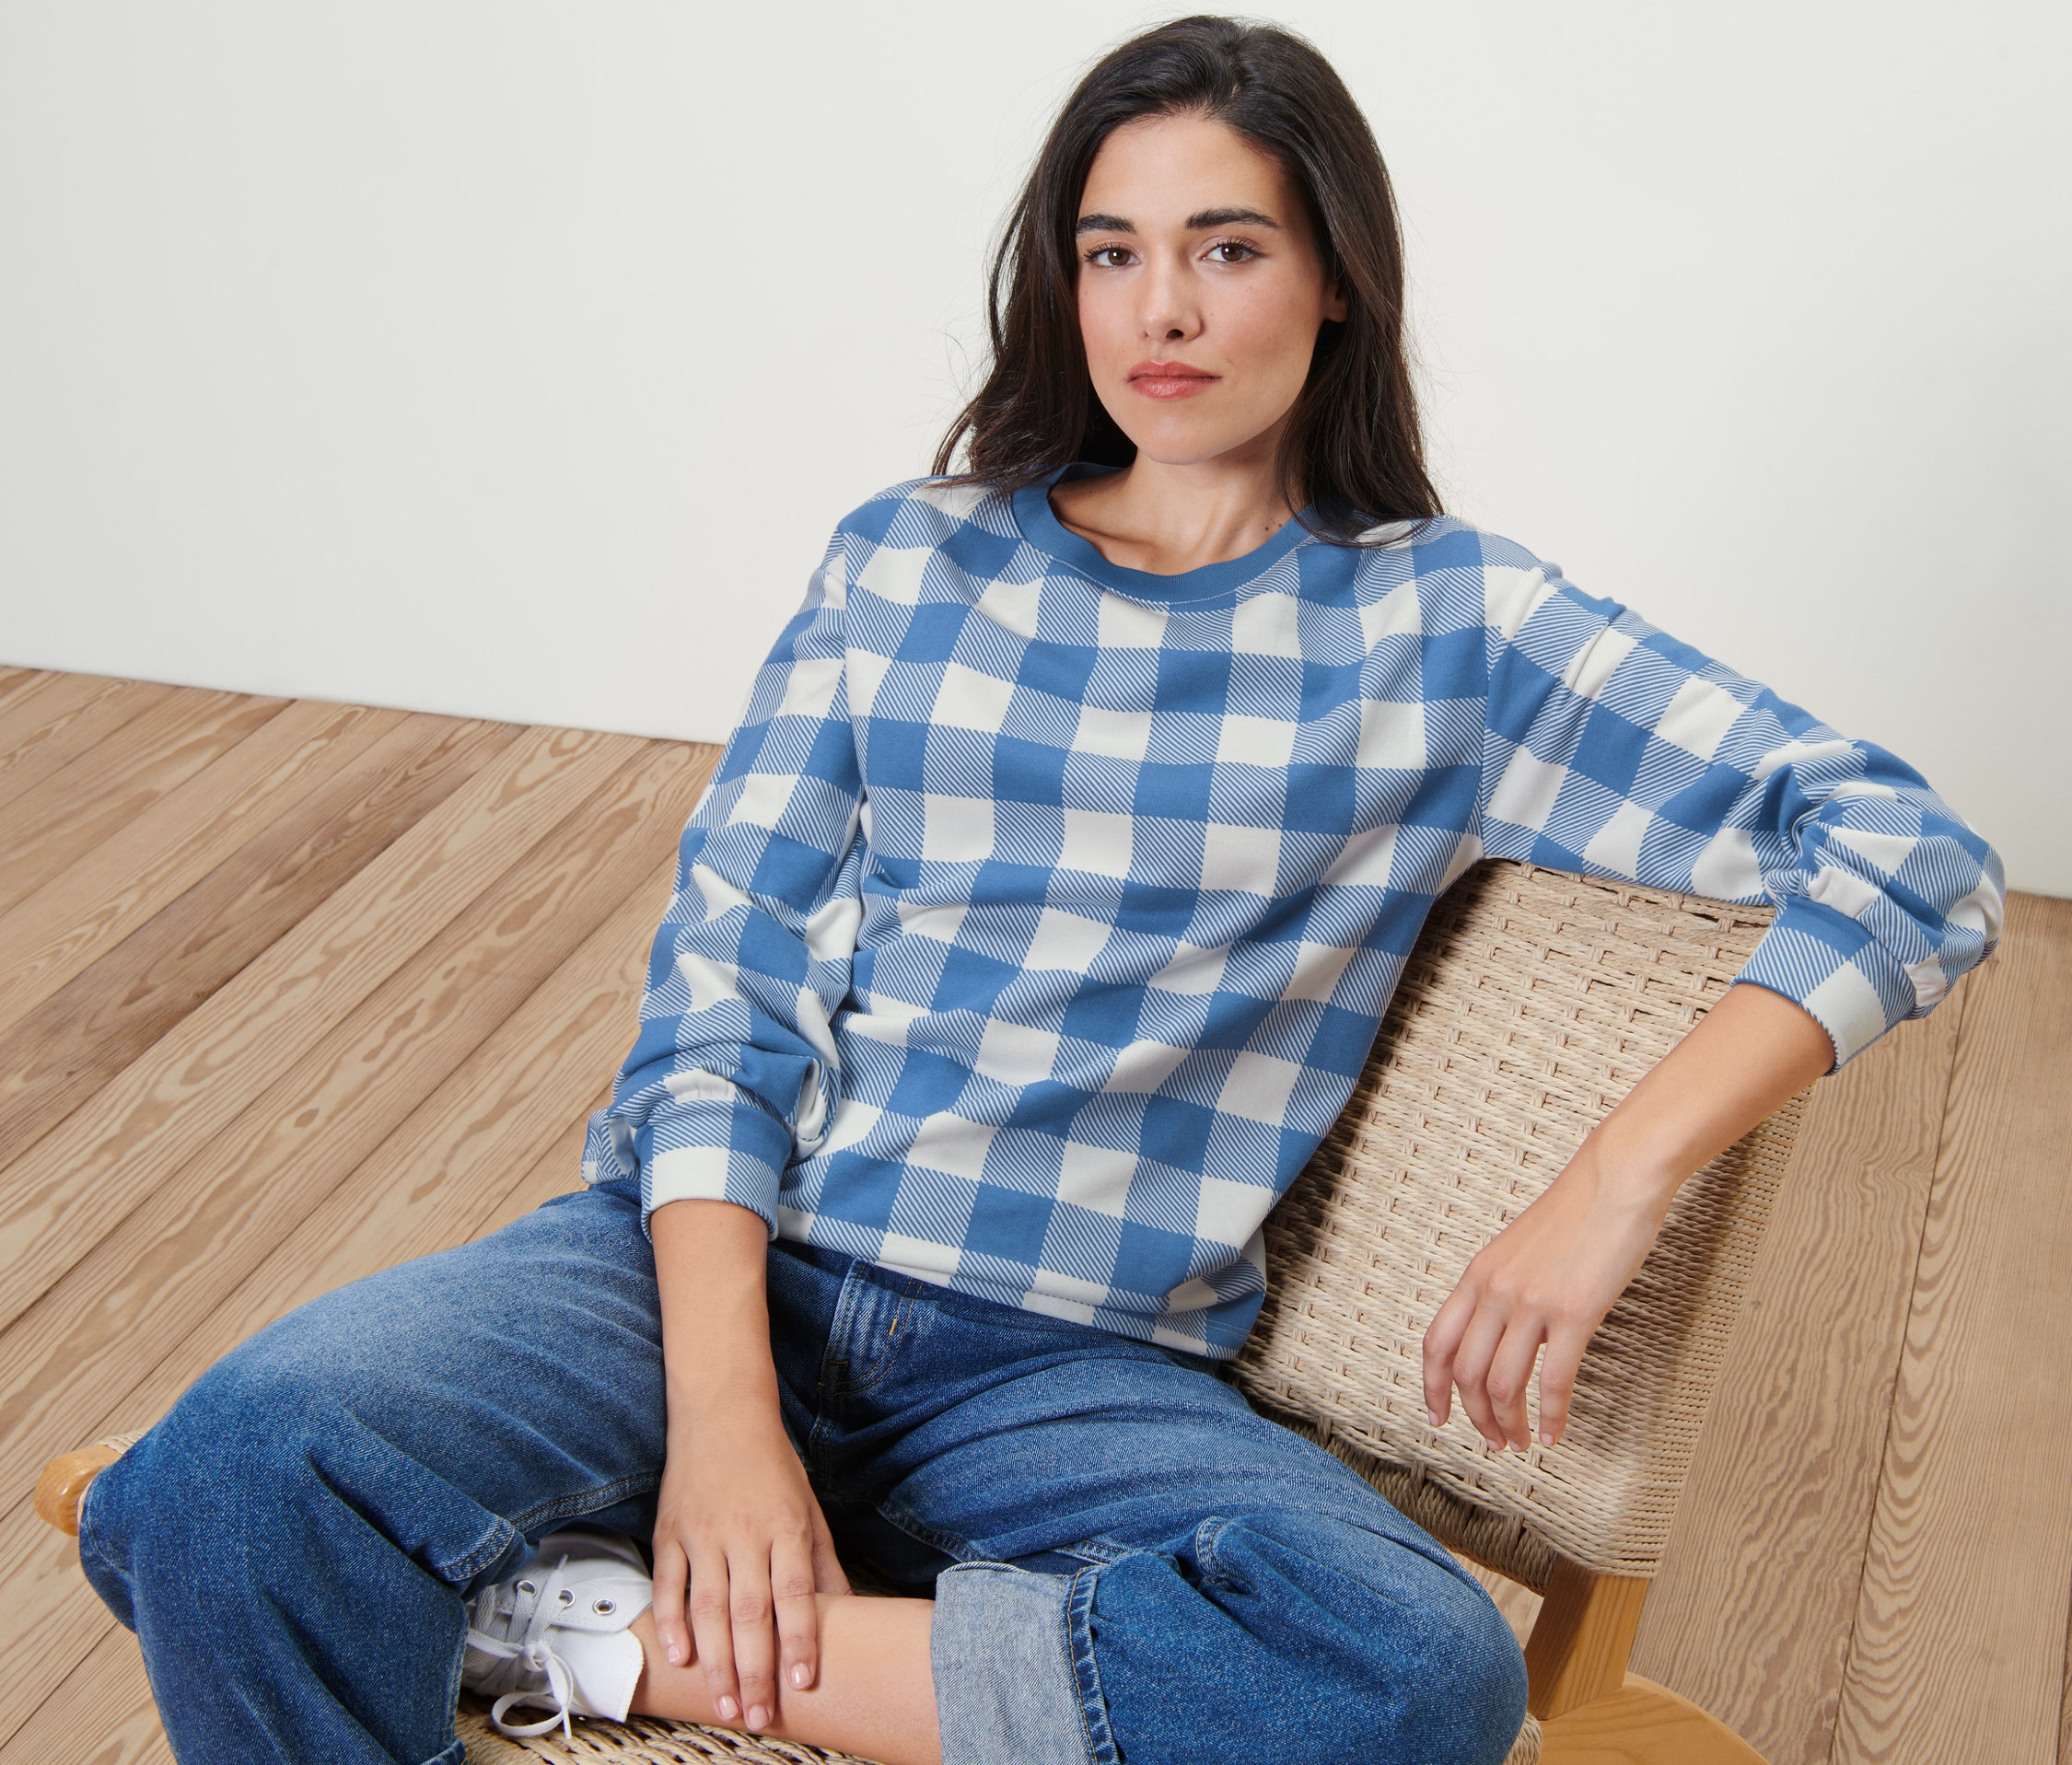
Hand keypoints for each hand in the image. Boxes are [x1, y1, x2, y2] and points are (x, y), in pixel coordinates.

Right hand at [650, 1410, 849, 1730]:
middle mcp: (744, 1532)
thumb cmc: (772, 1463)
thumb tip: (844, 1610)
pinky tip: (680, 1656)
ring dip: (716, 1661)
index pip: (794, 1593)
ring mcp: (702, 1533)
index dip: (799, 1640)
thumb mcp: (808, 1506)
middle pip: (750, 1612)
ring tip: (725, 1704)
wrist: (721, 1410)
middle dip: (755, 1670)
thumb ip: (822, 1561)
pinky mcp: (669, 1531)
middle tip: (760, 1716)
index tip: (803, 1683)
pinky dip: (671, 1622)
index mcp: (785, 1526)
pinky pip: (668, 1583)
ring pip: (709, 1607)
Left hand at [1421, 1143, 1672, 1451]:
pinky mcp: (1574, 1313)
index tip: (1438, 1417)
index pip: (1437, 1343)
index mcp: (1478, 1275)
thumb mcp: (1519, 1249)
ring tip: (1523, 1442)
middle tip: (1495, 1441)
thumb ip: (1503, 1289)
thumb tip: (1503, 1334)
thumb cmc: (1576, 1212)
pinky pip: (1554, 1380)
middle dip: (1477, 1417)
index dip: (1432, 1387)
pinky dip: (1554, 1415)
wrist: (1616, 1179)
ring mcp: (1532, 1303)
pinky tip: (1558, 1432)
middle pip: (1466, 1373)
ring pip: (1504, 1385)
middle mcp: (1496, 1291)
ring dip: (1510, 1424)